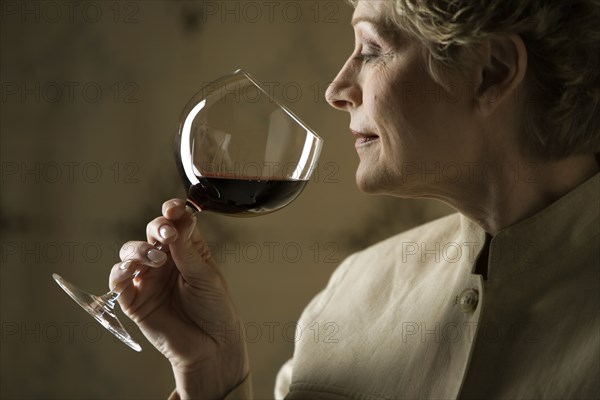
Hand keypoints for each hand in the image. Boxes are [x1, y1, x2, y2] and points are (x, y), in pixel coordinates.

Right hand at [108, 198, 248, 398]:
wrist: (211, 346)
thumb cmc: (214, 309)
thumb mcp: (206, 276)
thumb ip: (188, 250)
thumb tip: (179, 219)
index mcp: (186, 249)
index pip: (175, 223)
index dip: (172, 211)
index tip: (173, 208)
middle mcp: (165, 260)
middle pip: (151, 232)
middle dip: (157, 228)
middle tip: (167, 234)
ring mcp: (148, 279)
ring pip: (131, 252)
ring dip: (139, 249)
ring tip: (157, 258)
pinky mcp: (134, 300)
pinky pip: (118, 281)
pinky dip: (119, 271)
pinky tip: (130, 270)